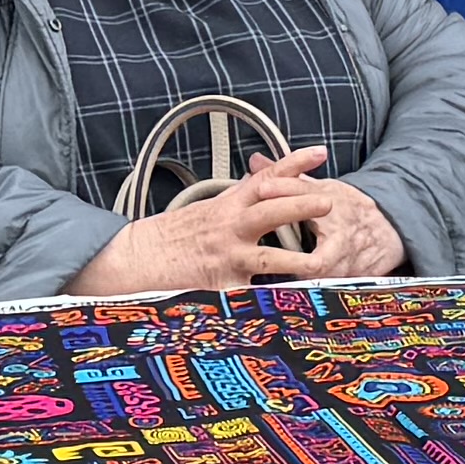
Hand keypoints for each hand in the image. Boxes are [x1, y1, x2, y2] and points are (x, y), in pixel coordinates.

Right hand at [79, 155, 394, 297]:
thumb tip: (262, 178)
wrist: (136, 260)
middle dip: (300, 206)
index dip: (293, 163)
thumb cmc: (172, 236)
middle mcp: (230, 228)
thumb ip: (239, 198)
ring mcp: (227, 259)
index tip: (320, 153)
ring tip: (321, 264)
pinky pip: (251, 295)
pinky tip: (291, 309)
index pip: (265, 179)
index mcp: (228, 206)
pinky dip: (268, 302)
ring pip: (268, 259)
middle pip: (270, 212)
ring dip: (296, 262)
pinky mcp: (222, 287)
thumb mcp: (207, 208)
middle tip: (328, 202)